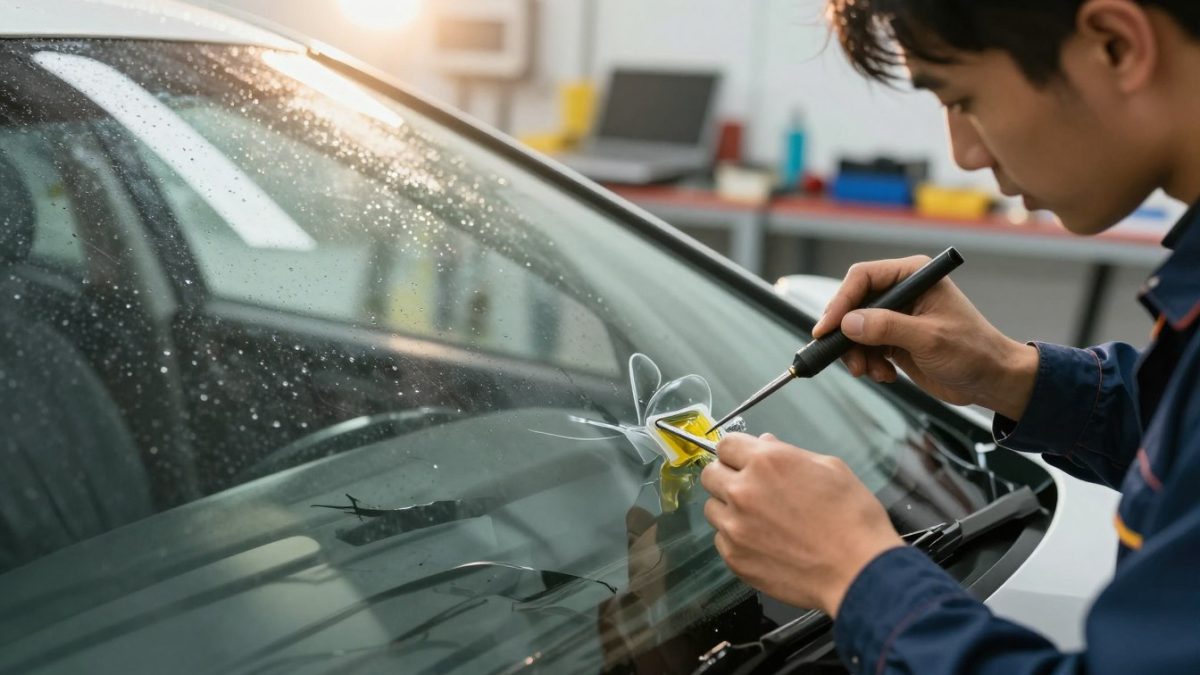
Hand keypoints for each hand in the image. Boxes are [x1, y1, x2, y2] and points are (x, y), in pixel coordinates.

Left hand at [701, 433, 903, 616]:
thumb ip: (789, 453)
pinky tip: (763, 542)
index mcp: (767, 462)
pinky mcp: (735, 558)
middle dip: (727, 477)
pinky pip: (721, 540)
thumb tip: (764, 444)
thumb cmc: (853, 519)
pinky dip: (736, 539)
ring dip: (728, 509)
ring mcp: (735, 527)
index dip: (736, 452)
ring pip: (712, 509)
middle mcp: (743, 491)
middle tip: (749, 488)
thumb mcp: (830, 468)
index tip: (743, 460)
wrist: (859, 573)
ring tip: (759, 519)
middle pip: (710, 475)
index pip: (725, 445)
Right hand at [812, 255, 1038, 420]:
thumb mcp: (929, 339)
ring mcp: (896, 316)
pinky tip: (885, 374)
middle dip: (846, 334)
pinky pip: (863, 347)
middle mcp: (902, 291)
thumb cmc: (974, 352)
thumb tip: (849, 323)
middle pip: (853, 304)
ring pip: (853, 330)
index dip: (841, 302)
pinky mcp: (892, 339)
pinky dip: (866, 363)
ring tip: (871, 371)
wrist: (990, 381)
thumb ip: (887, 328)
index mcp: (914, 276)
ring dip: (856, 354)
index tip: (828, 328)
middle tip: (847, 357)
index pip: (863, 278)